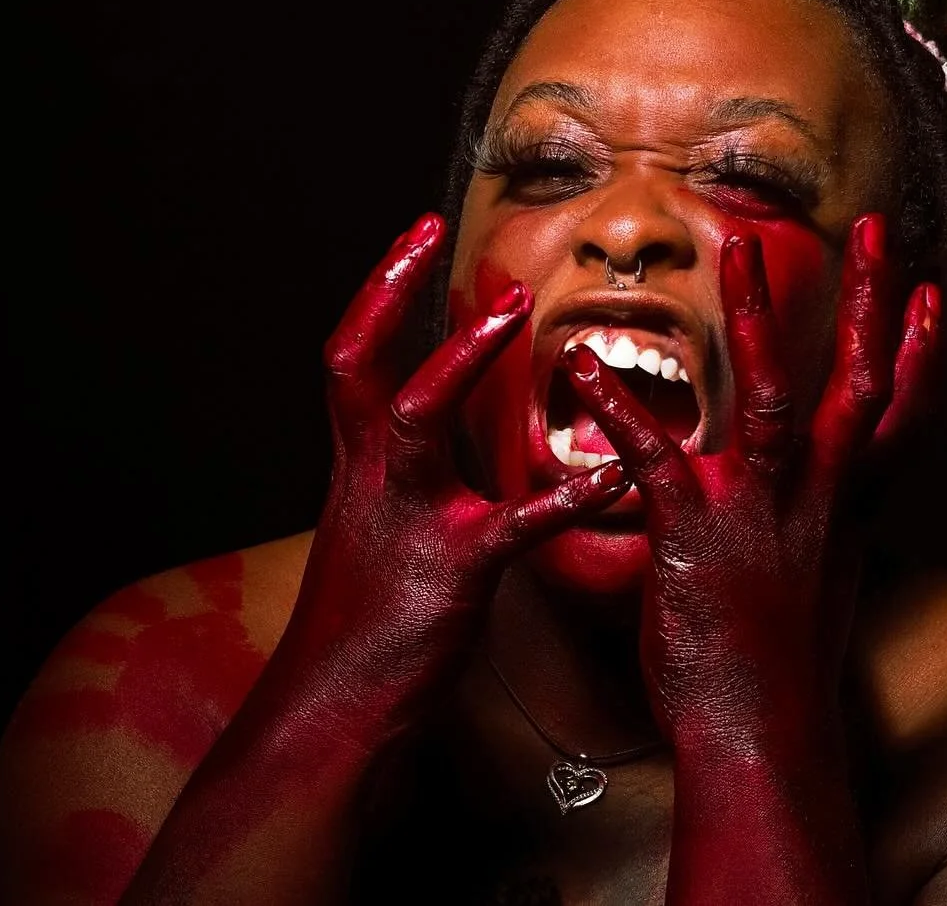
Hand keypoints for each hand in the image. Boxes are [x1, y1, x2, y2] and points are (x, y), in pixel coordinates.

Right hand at [269, 215, 629, 735]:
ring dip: (459, 359)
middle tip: (436, 233)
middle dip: (388, 292)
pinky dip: (565, 495)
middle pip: (356, 364)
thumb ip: (405, 471)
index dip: (379, 289)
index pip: (351, 356)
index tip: (416, 231)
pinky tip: (613, 474)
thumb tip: (433, 419)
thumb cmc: (363, 624)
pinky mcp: (451, 572)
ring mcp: (406, 520)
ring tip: (514, 310)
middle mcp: (370, 478)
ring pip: (414, 418)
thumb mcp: (373, 530)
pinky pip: (513, 523)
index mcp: (359, 466)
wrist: (333, 716)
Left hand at [560, 217, 938, 753]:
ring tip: (739, 249)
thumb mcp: (823, 581)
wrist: (758, 735)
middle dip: (867, 301)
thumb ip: (822, 518)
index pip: (899, 414)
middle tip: (871, 228)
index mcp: (843, 506)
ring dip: (758, 316)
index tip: (925, 293)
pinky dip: (615, 405)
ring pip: (774, 396)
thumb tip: (825, 491)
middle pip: (859, 382)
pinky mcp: (694, 532)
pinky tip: (582, 366)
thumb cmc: (781, 664)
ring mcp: (759, 511)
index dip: (916, 350)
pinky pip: (654, 452)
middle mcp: (815, 498)